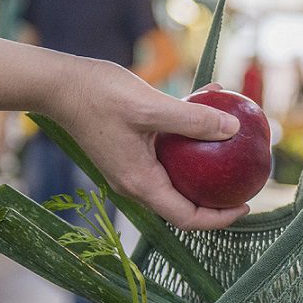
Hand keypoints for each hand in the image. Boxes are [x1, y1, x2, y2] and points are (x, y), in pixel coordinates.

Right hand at [47, 63, 249, 229]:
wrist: (57, 84)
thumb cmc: (98, 95)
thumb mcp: (151, 107)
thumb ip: (193, 120)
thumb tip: (233, 130)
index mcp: (140, 182)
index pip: (187, 217)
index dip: (219, 218)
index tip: (246, 205)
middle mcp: (136, 181)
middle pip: (184, 202)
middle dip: (217, 195)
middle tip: (244, 180)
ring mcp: (131, 166)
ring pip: (178, 174)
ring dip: (205, 160)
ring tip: (233, 142)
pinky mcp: (130, 148)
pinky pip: (167, 150)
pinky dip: (188, 133)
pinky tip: (208, 102)